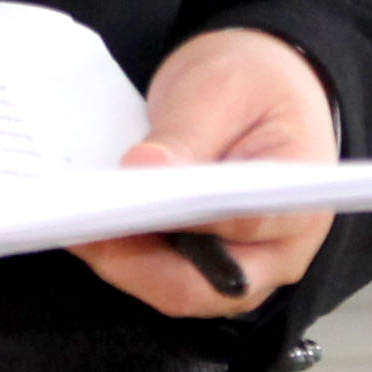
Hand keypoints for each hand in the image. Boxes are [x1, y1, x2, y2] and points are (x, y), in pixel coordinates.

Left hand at [68, 27, 337, 319]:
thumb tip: (142, 170)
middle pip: (202, 284)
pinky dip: (121, 252)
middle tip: (79, 221)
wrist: (262, 84)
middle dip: (133, 259)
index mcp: (299, 201)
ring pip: (172, 288)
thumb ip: (186, 134)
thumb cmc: (255, 83)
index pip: (242, 225)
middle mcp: (277, 253)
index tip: (125, 200)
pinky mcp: (204, 263)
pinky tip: (88, 221)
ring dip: (118, 258)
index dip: (181, 221)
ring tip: (72, 219)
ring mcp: (240, 266)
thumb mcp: (222, 90)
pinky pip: (158, 273)